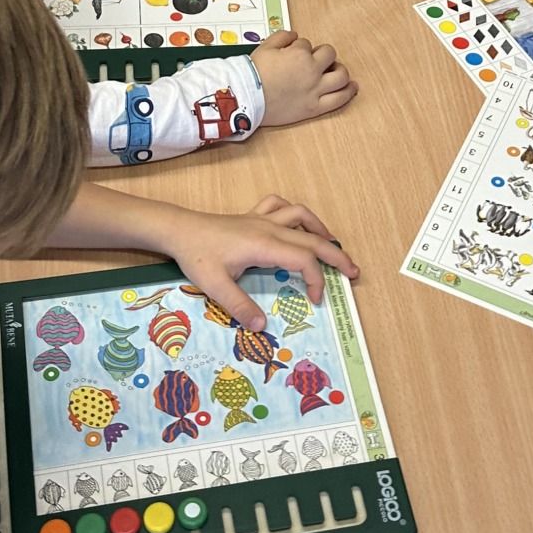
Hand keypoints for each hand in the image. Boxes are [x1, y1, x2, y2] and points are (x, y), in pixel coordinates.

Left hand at [160, 194, 357, 328]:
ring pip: (301, 215)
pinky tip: (296, 225)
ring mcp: (261, 219)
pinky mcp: (252, 216)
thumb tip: (262, 327)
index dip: (316, 279)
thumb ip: (240, 306)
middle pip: (313, 237)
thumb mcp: (215, 286)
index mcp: (264, 245)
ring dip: (320, 229)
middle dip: (336, 255)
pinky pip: (280, 206)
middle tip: (353, 272)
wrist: (178, 230)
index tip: (316, 299)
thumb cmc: (196, 256)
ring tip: (331, 245)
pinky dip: (294, 213)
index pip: (304, 259)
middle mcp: (269, 228)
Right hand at [251, 30, 356, 126]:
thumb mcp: (264, 48)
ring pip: (341, 75)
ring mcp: (315, 90)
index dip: (298, 48)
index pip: (306, 44)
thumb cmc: (252, 74)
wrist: (245, 98)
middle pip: (329, 54)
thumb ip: (282, 37)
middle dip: (322, 54)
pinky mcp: (315, 107)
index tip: (291, 55)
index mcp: (299, 55)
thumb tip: (294, 36)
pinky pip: (339, 99)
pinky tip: (352, 87)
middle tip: (316, 61)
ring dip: (339, 70)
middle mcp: (311, 71)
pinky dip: (349, 91)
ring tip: (335, 71)